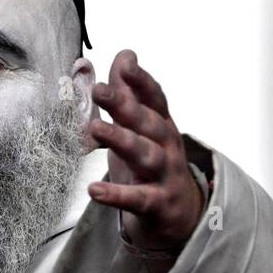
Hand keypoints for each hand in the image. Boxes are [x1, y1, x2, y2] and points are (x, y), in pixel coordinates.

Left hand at [86, 49, 203, 251]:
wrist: (178, 217)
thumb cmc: (151, 166)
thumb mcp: (140, 130)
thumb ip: (129, 94)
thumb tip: (125, 54)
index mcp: (162, 126)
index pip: (155, 98)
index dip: (141, 80)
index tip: (125, 62)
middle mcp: (167, 147)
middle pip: (147, 122)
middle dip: (124, 105)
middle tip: (98, 90)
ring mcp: (165, 175)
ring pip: (145, 155)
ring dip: (120, 140)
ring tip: (95, 129)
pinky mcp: (158, 204)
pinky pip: (137, 198)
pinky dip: (117, 194)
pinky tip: (94, 190)